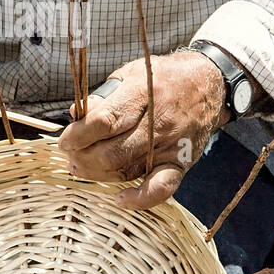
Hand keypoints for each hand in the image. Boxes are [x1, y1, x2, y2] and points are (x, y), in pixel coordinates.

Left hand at [56, 50, 229, 209]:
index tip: (64, 141)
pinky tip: (120, 200)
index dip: (78, 135)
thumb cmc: (162, 77)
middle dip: (83, 157)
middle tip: (71, 155)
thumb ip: (103, 96)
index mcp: (142, 93)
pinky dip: (140, 199)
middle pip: (111, 151)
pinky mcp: (181, 162)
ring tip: (81, 167)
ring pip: (127, 170)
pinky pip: (161, 188)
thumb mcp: (129, 73)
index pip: (104, 121)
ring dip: (97, 174)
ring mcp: (170, 145)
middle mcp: (158, 122)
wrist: (209, 83)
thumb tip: (74, 115)